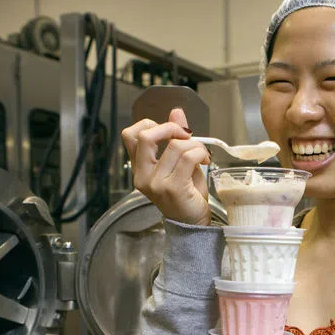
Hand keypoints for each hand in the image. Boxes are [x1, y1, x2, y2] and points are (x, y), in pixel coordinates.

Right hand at [121, 109, 211, 225]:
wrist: (192, 224)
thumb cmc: (186, 194)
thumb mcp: (179, 162)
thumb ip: (176, 137)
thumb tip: (176, 111)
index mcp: (140, 168)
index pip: (129, 135)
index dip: (150, 124)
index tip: (170, 130)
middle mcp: (142, 176)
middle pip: (145, 136)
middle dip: (170, 127)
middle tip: (186, 135)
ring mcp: (155, 183)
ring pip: (175, 145)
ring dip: (195, 144)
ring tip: (202, 154)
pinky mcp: (172, 188)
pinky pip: (188, 157)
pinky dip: (201, 153)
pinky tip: (205, 160)